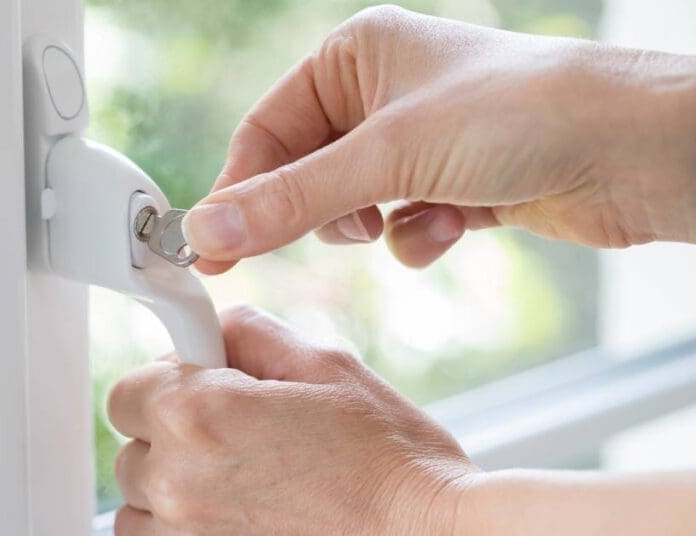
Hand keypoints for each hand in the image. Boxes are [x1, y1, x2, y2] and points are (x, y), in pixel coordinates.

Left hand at [107, 305, 475, 534]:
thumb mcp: (322, 363)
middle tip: (233, 431)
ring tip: (238, 478)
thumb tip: (207, 329)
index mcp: (199, 412)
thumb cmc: (387, 458)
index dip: (166, 382)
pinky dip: (180, 527)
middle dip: (171, 430)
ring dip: (171, 485)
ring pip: (138, 501)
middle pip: (130, 445)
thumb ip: (247, 332)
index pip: (128, 389)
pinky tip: (235, 513)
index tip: (199, 386)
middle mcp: (178, 480)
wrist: (426, 535)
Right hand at [183, 5, 695, 271]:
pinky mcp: (450, 185)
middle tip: (293, 248)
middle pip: (304, 173)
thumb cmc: (519, 114)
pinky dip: (419, 235)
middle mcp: (381, 94)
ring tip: (409, 214)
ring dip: (375, 224)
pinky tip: (457, 225)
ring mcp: (417, 142)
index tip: (208, 246)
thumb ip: (291, 199)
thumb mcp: (387, 156)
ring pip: (350, 207)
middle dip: (318, 211)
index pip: (266, 131)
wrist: (632, 151)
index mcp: (354, 56)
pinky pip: (400, 226)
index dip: (237, 190)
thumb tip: (210, 227)